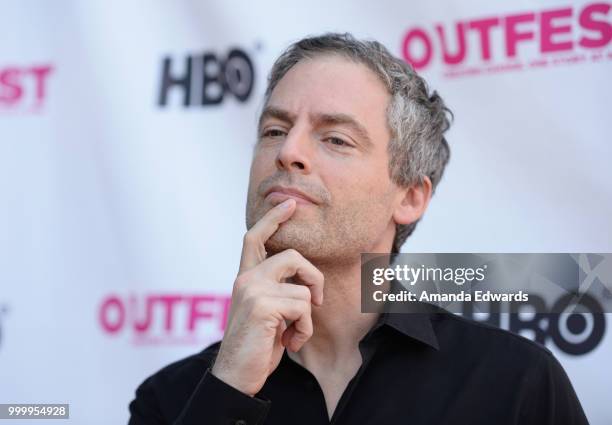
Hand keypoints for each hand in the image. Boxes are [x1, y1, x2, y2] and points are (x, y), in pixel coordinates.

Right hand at [211, 198, 323, 395]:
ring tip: (294, 334)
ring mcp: (252, 289)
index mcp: (245, 278)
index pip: (255, 237)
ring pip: (303, 289)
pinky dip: (305, 328)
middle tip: (317, 301)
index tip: (290, 204)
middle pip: (293, 256)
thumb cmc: (256, 346)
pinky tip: (290, 342)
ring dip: (307, 317)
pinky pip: (303, 306)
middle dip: (315, 278)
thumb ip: (277, 291)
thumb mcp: (267, 313)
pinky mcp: (262, 305)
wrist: (235, 376)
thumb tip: (305, 284)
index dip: (273, 218)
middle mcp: (245, 279)